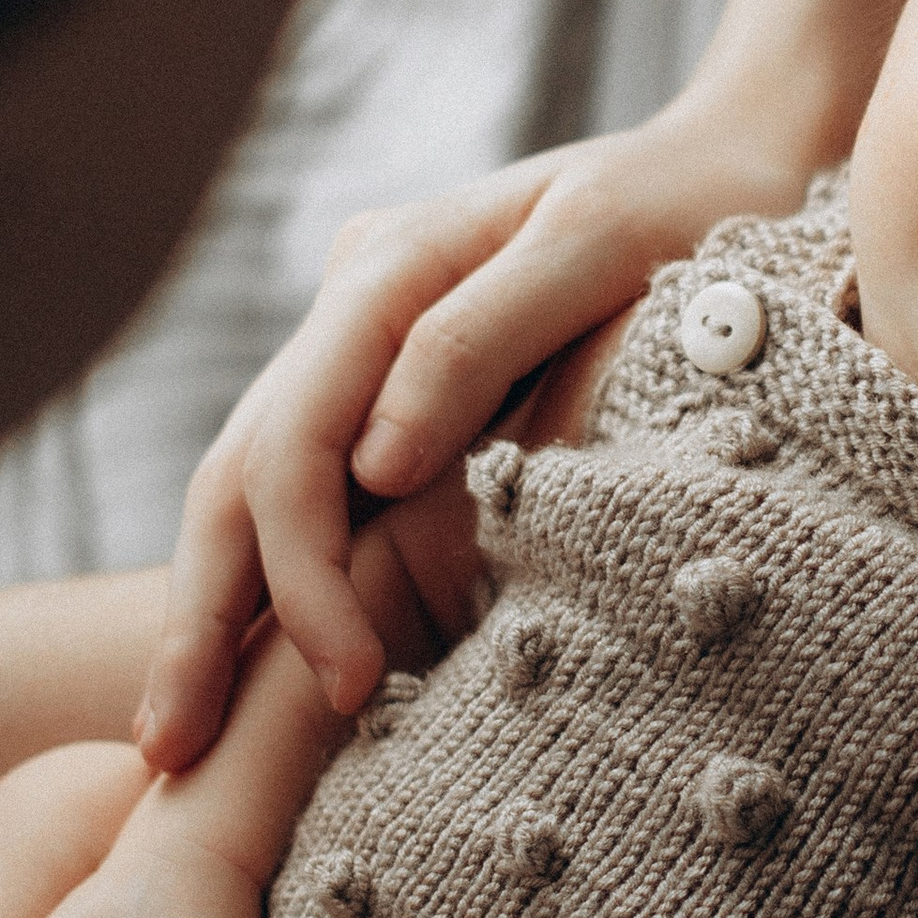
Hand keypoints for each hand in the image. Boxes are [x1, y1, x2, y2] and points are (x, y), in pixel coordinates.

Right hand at [139, 83, 825, 765]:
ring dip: (216, 614)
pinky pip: (317, 498)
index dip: (302, 572)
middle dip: (205, 618)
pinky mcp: (404, 399)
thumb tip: (372, 466)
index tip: (349, 682)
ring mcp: (368, 353)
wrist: (743, 164)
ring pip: (253, 493)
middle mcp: (353, 310)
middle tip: (174, 754)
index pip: (295, 444)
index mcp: (386, 269)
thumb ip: (477, 340)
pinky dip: (275, 586)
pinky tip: (252, 680)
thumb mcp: (600, 247)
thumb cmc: (693, 207)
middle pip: (241, 476)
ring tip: (176, 745)